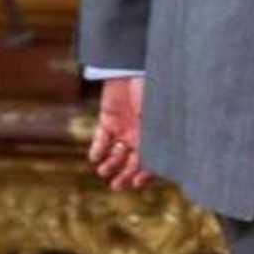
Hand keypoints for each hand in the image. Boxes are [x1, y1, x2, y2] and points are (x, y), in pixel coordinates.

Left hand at [88, 75, 154, 190]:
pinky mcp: (109, 119)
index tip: (136, 183)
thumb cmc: (153, 90)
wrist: (134, 67)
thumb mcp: (157, 118)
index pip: (151, 161)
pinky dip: (98, 151)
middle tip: (117, 186)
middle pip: (132, 162)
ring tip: (104, 171)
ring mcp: (125, 127)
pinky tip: (95, 158)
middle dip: (125, 176)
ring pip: (116, 154)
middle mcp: (141, 134)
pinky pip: (102, 140)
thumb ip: (153, 140)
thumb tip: (152, 164)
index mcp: (156, 135)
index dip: (145, 175)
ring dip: (110, 166)